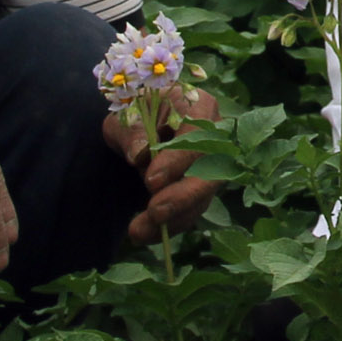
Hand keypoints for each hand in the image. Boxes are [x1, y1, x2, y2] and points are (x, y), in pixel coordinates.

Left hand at [109, 85, 222, 244]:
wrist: (138, 125)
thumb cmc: (136, 112)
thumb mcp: (126, 116)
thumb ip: (133, 132)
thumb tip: (139, 154)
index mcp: (200, 107)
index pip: (197, 137)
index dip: (177, 161)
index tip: (151, 180)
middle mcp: (215, 139)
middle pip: (210, 172)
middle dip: (182, 197)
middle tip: (155, 213)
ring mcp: (212, 167)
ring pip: (201, 198)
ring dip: (172, 219)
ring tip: (138, 232)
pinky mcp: (201, 189)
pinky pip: (191, 211)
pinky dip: (169, 225)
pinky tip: (146, 234)